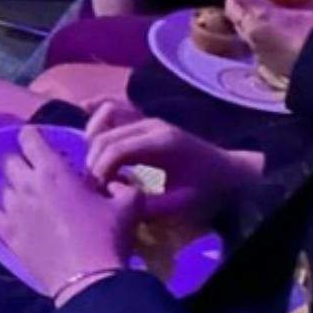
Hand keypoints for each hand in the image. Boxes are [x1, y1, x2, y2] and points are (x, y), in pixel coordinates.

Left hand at [0, 125, 136, 296]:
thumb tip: (117, 182)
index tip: (41, 142)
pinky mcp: (8, 236)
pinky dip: (4, 215)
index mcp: (53, 171)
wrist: (89, 281)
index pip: (29, 138)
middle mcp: (27, 185)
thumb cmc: (108, 236)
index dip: (33, 136)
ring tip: (33, 200)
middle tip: (39, 172)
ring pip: (4, 189)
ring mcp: (14, 211)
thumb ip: (123, 187)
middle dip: (22, 162)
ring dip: (16, 190)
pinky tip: (18, 221)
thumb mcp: (129, 205)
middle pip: (9, 161)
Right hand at [84, 102, 262, 227]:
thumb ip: (148, 206)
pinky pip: (116, 105)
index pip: (116, 149)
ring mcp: (148, 118)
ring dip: (92, 137)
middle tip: (92, 186)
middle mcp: (151, 124)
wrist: (229, 173)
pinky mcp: (145, 119)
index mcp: (161, 143)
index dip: (100, 170)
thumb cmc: (207, 191)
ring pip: (106, 114)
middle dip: (93, 160)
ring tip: (93, 164)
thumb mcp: (181, 205)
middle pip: (106, 135)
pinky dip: (99, 109)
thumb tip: (114, 200)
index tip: (96, 192)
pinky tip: (83, 110)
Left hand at [221, 0, 312, 78]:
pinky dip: (248, 27)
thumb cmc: (311, 39)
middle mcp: (251, 29)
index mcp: (261, 14)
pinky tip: (259, 25)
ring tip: (247, 5)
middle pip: (232, 9)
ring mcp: (253, 44)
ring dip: (238, 13)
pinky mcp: (259, 57)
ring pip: (237, 24)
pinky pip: (247, 37)